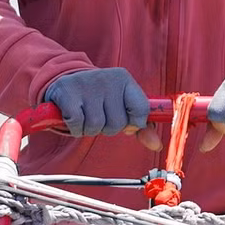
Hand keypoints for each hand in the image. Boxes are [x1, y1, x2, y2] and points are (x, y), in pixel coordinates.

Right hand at [43, 68, 161, 149]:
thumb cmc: (101, 99)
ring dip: (89, 129)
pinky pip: (77, 125)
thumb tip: (157, 146)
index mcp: (125, 79)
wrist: (67, 82)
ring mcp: (87, 84)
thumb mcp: (123, 106)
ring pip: (96, 126)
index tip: (125, 121)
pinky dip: (75, 128)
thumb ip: (142, 126)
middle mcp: (107, 78)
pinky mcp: (68, 92)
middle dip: (107, 127)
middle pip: (117, 123)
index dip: (134, 123)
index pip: (142, 109)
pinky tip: (74, 116)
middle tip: (100, 115)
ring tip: (86, 115)